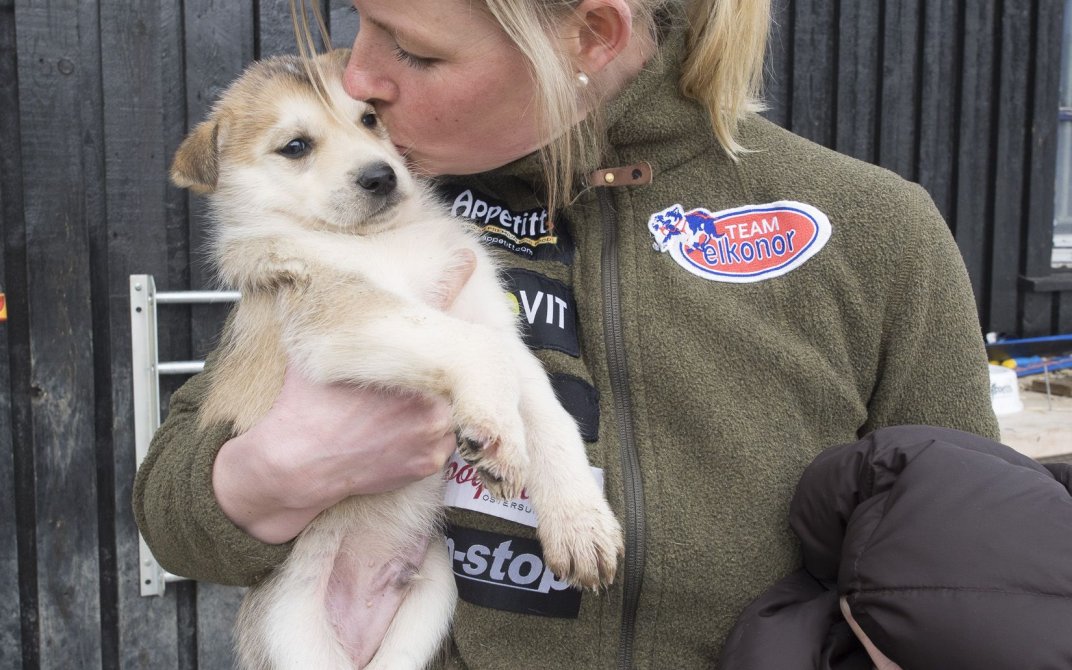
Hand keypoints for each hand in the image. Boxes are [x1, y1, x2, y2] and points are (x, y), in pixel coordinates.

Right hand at [212, 248, 476, 543]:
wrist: (296, 462)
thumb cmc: (307, 402)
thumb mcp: (326, 348)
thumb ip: (350, 317)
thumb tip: (346, 276)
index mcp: (406, 360)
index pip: (442, 314)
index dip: (453, 288)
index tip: (467, 263)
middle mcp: (431, 394)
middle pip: (453, 368)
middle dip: (438, 367)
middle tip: (405, 377)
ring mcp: (434, 430)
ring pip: (453, 406)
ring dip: (437, 404)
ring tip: (395, 411)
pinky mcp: (431, 460)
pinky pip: (446, 441)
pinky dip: (428, 436)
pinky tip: (396, 434)